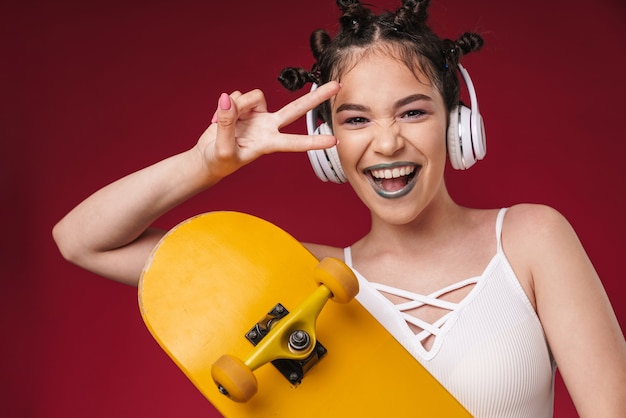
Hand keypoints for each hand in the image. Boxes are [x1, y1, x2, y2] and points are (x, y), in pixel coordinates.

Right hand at [195, 81, 340, 179]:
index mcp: (268, 143)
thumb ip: (226, 124)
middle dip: (316, 97)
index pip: (295, 142)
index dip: (314, 141)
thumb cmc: (218, 162)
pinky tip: (219, 118)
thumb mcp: (223, 149)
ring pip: (254, 96)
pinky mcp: (244, 108)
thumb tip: (228, 99)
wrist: (207, 158)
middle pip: (296, 109)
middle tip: (337, 85)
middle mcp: (268, 128)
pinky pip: (237, 96)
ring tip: (221, 123)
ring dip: (237, 106)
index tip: (334, 140)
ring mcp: (257, 117)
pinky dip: (225, 106)